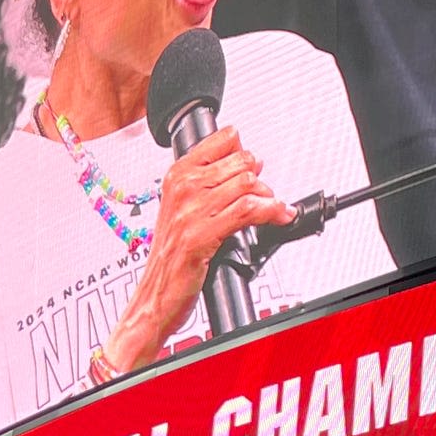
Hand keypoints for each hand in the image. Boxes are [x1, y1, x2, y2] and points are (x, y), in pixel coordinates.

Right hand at [103, 126, 291, 374]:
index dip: (245, 153)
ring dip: (270, 197)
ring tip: (274, 210)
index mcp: (177, 175)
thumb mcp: (185, 210)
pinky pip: (247, 211)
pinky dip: (272, 212)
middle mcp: (182, 188)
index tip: (255, 169)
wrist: (155, 294)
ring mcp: (190, 211)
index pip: (223, 140)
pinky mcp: (201, 235)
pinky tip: (279, 217)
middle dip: (261, 178)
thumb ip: (210, 185)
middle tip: (265, 196)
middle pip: (240, 161)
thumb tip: (249, 166)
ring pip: (247, 184)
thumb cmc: (172, 256)